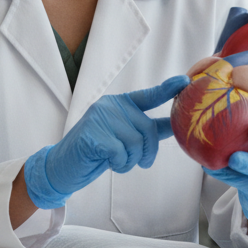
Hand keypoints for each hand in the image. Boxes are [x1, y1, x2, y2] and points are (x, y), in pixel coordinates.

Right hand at [23, 75, 188, 208]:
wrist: (62, 165)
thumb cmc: (95, 152)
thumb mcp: (123, 138)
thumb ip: (144, 130)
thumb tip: (173, 125)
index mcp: (119, 103)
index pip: (148, 96)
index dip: (168, 89)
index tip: (185, 81)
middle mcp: (110, 106)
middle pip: (148, 129)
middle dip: (148, 152)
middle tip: (137, 162)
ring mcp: (100, 118)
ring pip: (136, 143)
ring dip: (131, 160)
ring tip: (118, 162)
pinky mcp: (93, 134)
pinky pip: (122, 153)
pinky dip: (120, 164)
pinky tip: (109, 162)